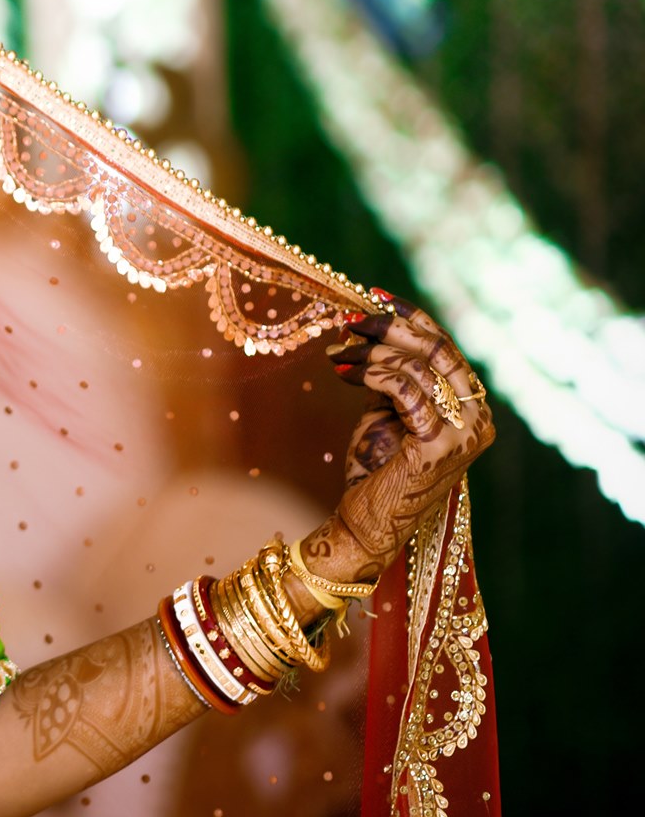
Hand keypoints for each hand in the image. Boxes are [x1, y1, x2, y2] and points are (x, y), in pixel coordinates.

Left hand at [318, 292, 494, 577]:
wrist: (367, 522)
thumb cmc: (376, 467)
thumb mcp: (388, 411)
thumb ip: (394, 375)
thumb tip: (370, 327)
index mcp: (472, 406)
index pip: (446, 347)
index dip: (411, 317)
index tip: (373, 294)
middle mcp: (478, 418)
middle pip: (437, 350)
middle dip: (388, 328)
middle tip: (349, 320)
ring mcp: (464, 435)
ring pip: (419, 367)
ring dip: (371, 353)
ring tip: (337, 353)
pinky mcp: (439, 447)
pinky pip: (407, 391)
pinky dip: (374, 374)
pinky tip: (345, 372)